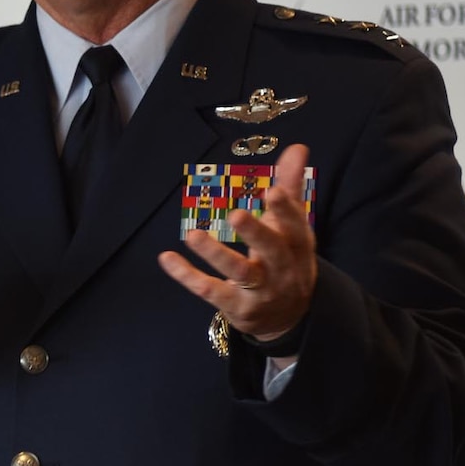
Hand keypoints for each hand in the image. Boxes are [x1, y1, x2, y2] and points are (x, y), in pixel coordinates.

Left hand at [157, 142, 316, 339]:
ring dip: (215, 254)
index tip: (272, 190)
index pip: (296, 227)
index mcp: (298, 246)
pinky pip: (210, 291)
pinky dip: (188, 276)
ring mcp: (260, 291)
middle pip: (272, 251)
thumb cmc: (286, 260)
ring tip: (192, 236)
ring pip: (240, 273)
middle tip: (235, 214)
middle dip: (255, 233)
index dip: (286, 211)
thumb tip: (297, 147)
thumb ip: (291, 188)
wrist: (289, 317)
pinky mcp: (237, 307)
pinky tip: (167, 259)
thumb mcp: (292, 229)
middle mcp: (283, 270)